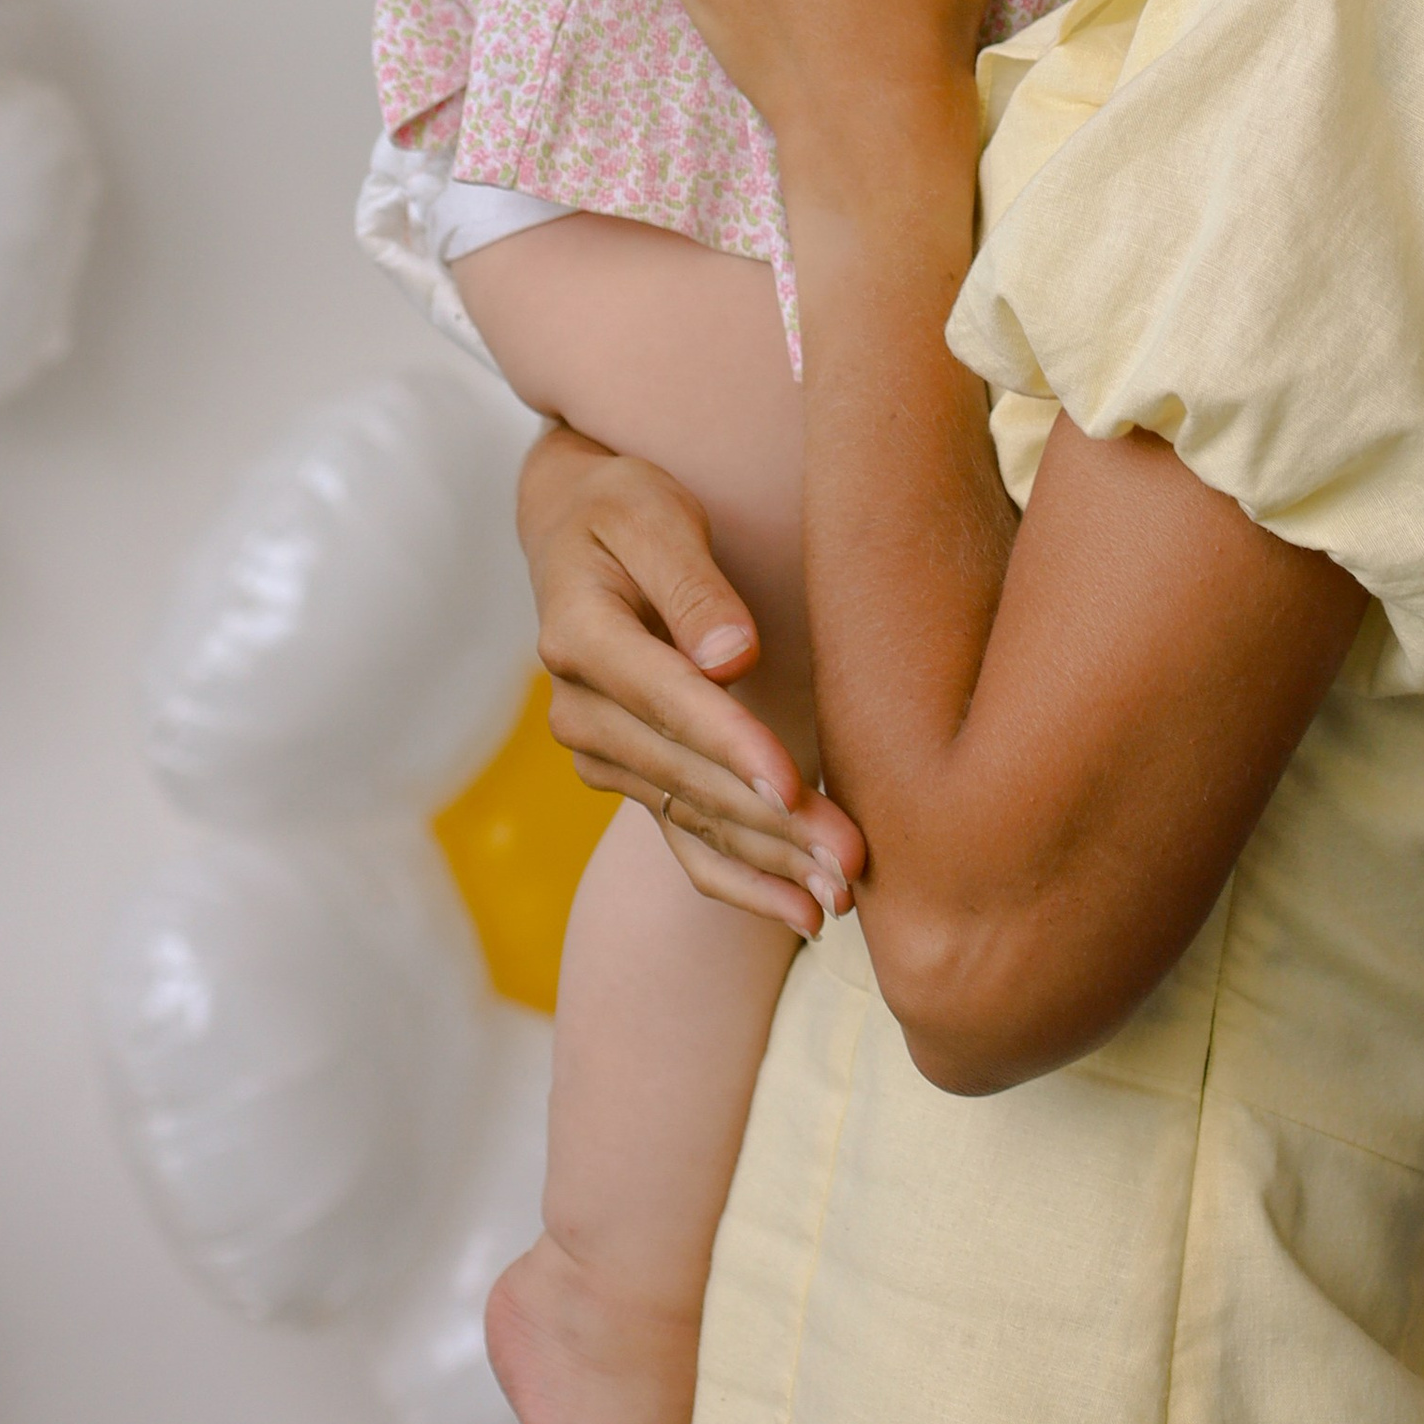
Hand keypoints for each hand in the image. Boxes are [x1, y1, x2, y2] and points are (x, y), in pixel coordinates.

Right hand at [519, 422, 865, 930]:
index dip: (730, 744)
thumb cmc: (626, 508)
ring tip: (841, 898)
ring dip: (768, 863)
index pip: (667, 700)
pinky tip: (800, 915)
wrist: (574, 533)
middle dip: (770, 822)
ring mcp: (602, 753)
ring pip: (693, 818)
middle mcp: (580, 710)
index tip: (790, 783)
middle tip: (849, 857)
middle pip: (688, 776)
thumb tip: (733, 656)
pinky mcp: (633, 775)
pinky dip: (742, 880)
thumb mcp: (652, 514)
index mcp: (581, 635)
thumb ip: (691, 583)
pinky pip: (686, 838)